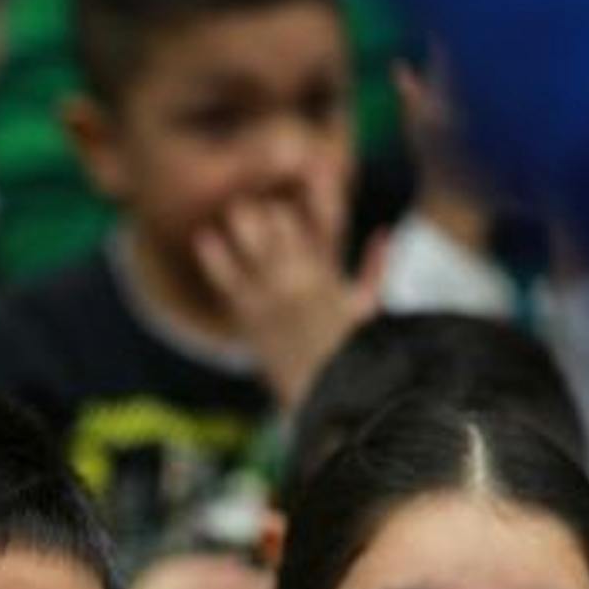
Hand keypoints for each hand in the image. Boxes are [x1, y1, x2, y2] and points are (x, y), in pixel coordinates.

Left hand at [195, 193, 380, 407]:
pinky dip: (213, 256)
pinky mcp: (248, 314)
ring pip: (252, 239)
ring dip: (242, 222)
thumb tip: (384, 232)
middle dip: (266, 207)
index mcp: (331, 270)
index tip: (287, 198)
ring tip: (234, 211)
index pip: (321, 215)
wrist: (326, 392)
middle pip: (279, 220)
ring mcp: (273, 294)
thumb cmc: (348, 351)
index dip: (303, 197)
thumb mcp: (369, 306)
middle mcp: (302, 276)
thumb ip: (376, 266)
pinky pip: (225, 277)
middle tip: (252, 201)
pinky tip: (203, 237)